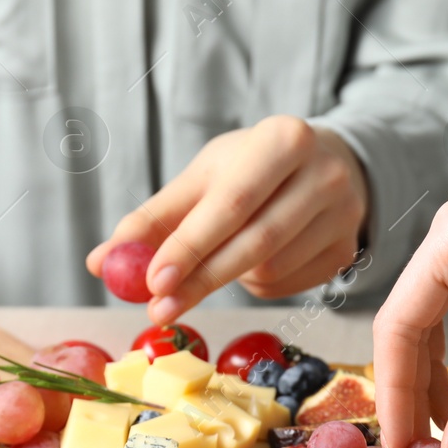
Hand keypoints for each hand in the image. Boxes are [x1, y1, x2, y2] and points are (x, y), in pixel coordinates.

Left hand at [86, 115, 368, 322]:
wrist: (323, 164)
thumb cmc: (252, 169)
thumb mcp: (204, 177)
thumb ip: (153, 218)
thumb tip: (100, 262)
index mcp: (284, 139)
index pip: (231, 202)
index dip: (190, 245)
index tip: (152, 282)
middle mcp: (325, 174)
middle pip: (256, 242)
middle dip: (201, 280)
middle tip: (159, 308)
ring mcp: (344, 214)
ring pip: (271, 270)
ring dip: (231, 277)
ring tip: (220, 256)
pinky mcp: (347, 248)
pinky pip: (288, 286)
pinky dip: (257, 283)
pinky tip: (254, 260)